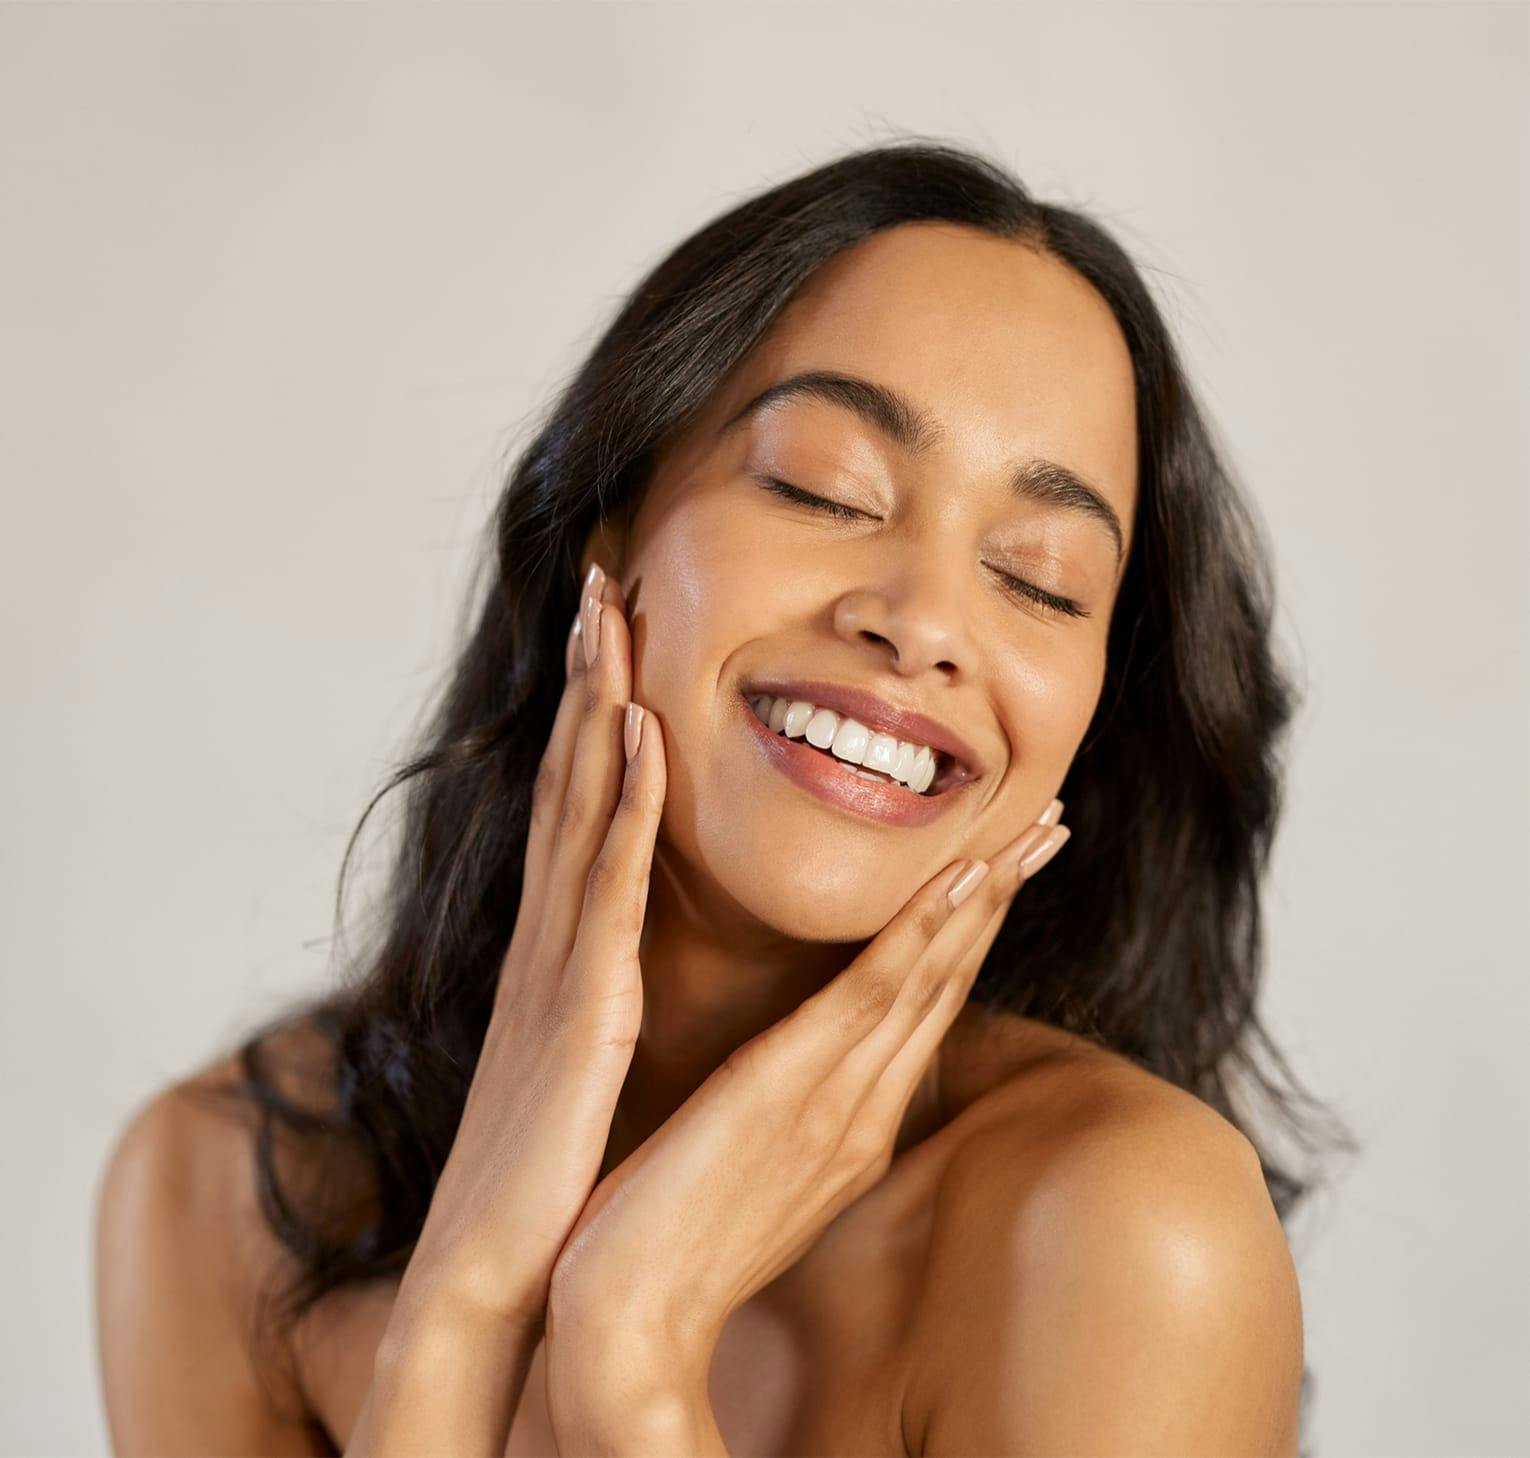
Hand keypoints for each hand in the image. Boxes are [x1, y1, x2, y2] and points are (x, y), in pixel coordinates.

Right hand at [399, 561, 665, 1331]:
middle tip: (604, 576)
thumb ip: (593, 984)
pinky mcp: (583, 1000)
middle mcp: (551, 931)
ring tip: (613, 612)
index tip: (614, 630)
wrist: (497, 1266)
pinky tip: (642, 730)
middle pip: (570, 775)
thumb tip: (618, 946)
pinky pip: (606, 882)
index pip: (577, 802)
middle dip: (587, 672)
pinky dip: (624, 800)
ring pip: (580, 804)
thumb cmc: (546, 1165)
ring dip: (598, 701)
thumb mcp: (576, 1050)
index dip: (592, 711)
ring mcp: (561, 958)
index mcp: (561, 944)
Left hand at [543, 802, 1070, 1368]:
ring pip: (928, 979)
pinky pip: (873, 996)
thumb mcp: (750, 1169)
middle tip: (1049, 830)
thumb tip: (795, 1068)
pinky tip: (960, 881)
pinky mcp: (792, 1089)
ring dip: (983, 899)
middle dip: (1002, 902)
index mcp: (855, 1126)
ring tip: (1029, 833)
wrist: (633, 1314)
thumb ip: (790, 1116)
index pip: (925, 1011)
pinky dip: (922, 934)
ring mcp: (838, 1101)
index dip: (969, 935)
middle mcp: (865, 1110)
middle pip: (949, 986)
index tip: (1001, 869)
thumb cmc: (674, 1236)